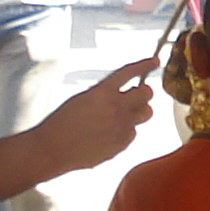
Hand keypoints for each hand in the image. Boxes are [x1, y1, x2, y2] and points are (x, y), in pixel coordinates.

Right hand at [27, 60, 155, 177]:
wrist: (53, 149)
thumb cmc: (63, 122)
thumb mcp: (83, 98)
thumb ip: (105, 94)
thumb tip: (125, 94)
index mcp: (103, 92)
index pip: (130, 72)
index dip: (145, 65)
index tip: (155, 61)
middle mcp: (116, 107)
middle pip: (147, 94)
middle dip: (142, 93)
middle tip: (133, 97)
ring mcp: (122, 126)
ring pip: (147, 113)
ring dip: (139, 111)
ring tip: (123, 116)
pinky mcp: (122, 143)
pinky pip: (133, 132)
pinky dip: (126, 131)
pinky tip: (109, 134)